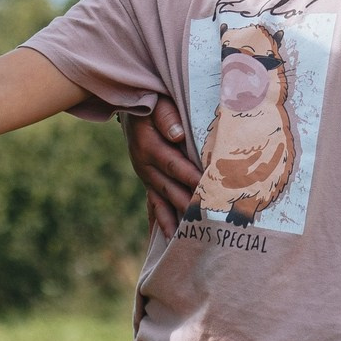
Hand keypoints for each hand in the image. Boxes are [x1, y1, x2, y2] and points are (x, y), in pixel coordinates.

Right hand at [125, 98, 199, 237]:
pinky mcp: (147, 180)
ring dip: (176, 218)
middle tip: (207, 220)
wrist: (132, 104)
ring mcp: (145, 175)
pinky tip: (170, 237)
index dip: (191, 178)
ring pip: (162, 201)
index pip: (174, 166)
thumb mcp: (158, 103)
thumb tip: (178, 134)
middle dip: (189, 205)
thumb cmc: (153, 101)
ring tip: (190, 238)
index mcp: (149, 146)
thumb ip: (167, 116)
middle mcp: (144, 165)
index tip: (207, 190)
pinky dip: (161, 220)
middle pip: (170, 189)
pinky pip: (154, 203)